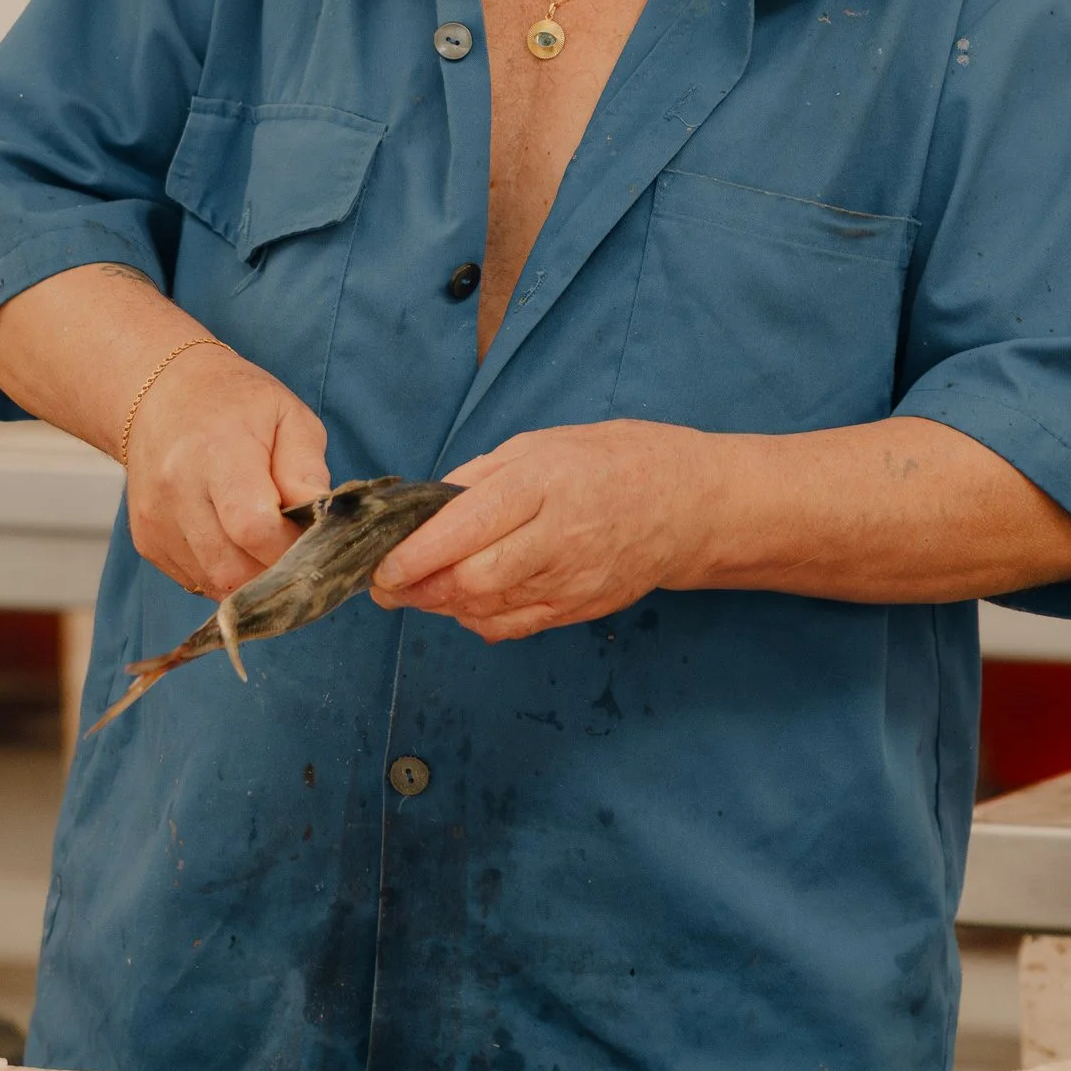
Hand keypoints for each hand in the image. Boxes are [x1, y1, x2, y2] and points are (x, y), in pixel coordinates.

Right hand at [126, 344, 329, 601]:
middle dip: (275, 573)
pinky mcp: (147, 542)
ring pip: (215, 584)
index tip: (312, 538)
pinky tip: (234, 543)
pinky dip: (224, 575)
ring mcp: (156, 520)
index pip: (254, 527)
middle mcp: (178, 490)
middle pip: (233, 569)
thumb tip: (324, 522)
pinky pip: (196, 582)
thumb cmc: (237, 404)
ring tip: (267, 545)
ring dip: (251, 580)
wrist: (163, 393)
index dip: (291, 546)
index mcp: (218, 452)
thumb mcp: (289, 417)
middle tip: (296, 551)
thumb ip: (307, 472)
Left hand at [370, 420, 714, 642]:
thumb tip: (426, 508)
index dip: (416, 554)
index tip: (382, 566)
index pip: (467, 527)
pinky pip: (515, 626)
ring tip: (417, 593)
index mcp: (544, 483)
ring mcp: (571, 581)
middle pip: (472, 580)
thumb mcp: (542, 444)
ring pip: (488, 609)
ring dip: (441, 607)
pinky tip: (463, 604)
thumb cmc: (612, 461)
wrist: (688, 505)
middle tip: (386, 586)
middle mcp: (557, 537)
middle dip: (419, 589)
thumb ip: (481, 477)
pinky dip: (479, 620)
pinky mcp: (579, 610)